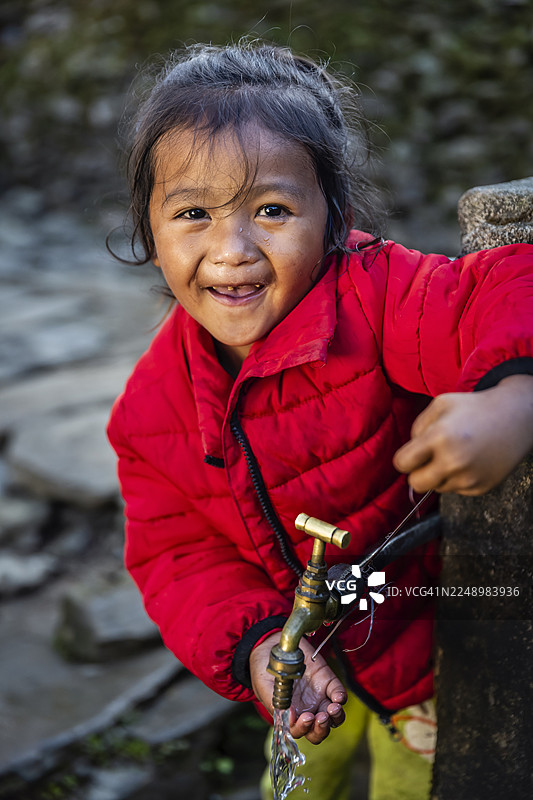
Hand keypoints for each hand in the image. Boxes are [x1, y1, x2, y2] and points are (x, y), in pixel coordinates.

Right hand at [249, 631, 346, 743]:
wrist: (271, 644)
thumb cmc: (264, 669)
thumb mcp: (263, 686)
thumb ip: (275, 702)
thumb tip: (288, 716)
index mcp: (289, 715)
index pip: (299, 731)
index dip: (302, 729)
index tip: (302, 717)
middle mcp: (306, 709)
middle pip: (318, 731)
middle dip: (321, 729)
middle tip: (320, 718)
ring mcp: (318, 697)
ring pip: (334, 718)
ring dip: (335, 717)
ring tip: (332, 708)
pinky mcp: (327, 681)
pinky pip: (338, 693)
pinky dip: (341, 697)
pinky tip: (337, 697)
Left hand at [393, 375, 532, 495]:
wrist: (514, 418)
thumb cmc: (474, 408)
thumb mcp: (440, 404)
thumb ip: (417, 427)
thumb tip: (408, 454)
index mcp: (439, 437)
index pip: (402, 463)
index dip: (404, 459)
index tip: (411, 455)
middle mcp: (453, 461)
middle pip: (416, 484)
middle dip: (417, 473)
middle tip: (428, 460)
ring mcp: (468, 477)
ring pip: (436, 488)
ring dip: (439, 475)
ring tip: (455, 455)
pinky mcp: (480, 488)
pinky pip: (455, 490)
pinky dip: (457, 479)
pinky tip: (469, 461)